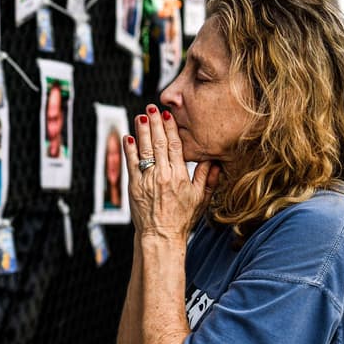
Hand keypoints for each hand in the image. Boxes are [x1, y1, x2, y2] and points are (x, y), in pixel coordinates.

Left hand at [123, 104, 219, 241]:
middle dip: (155, 123)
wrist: (160, 236)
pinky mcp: (134, 186)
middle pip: (159, 143)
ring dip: (141, 131)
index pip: (176, 146)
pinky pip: (131, 164)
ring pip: (144, 150)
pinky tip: (128, 137)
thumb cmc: (182, 218)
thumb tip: (215, 160)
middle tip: (152, 107)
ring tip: (140, 116)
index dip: (171, 129)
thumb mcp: (201, 198)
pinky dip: (129, 150)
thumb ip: (208, 177)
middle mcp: (163, 175)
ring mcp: (147, 180)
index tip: (168, 115)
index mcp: (180, 175)